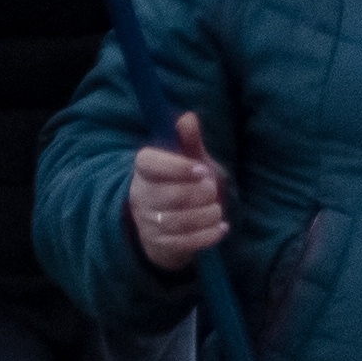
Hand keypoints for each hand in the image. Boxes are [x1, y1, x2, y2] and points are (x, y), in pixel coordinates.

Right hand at [125, 116, 227, 268]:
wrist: (171, 222)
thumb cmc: (183, 183)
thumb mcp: (189, 160)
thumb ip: (189, 141)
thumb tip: (188, 117)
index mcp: (144, 169)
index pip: (149, 163)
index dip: (177, 166)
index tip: (202, 170)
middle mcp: (141, 194)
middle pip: (171, 195)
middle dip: (202, 194)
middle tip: (213, 190)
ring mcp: (148, 221)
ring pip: (180, 220)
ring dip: (207, 214)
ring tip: (217, 209)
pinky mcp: (160, 243)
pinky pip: (185, 242)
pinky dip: (209, 234)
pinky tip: (221, 227)